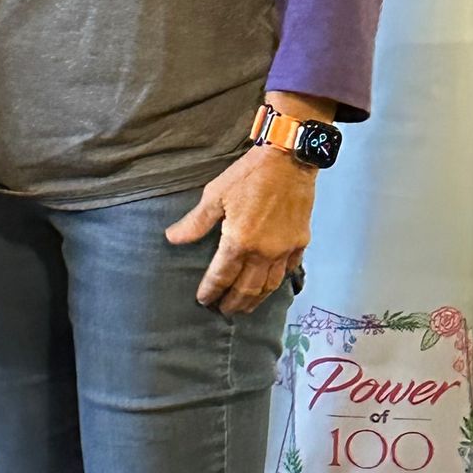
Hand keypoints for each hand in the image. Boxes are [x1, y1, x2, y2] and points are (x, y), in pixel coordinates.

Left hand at [166, 147, 314, 312]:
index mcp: (239, 241)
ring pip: (268, 286)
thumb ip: (196, 222)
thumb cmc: (248, 175)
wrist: (289, 161)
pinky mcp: (300, 243)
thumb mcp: (215, 195)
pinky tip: (269, 286)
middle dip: (233, 302)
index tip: (204, 300)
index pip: (222, 276)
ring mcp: (284, 250)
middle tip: (223, 311)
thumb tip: (172, 239)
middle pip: (246, 288)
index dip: (211, 290)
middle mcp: (263, 253)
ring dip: (254, 300)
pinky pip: (287, 271)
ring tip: (244, 308)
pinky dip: (276, 283)